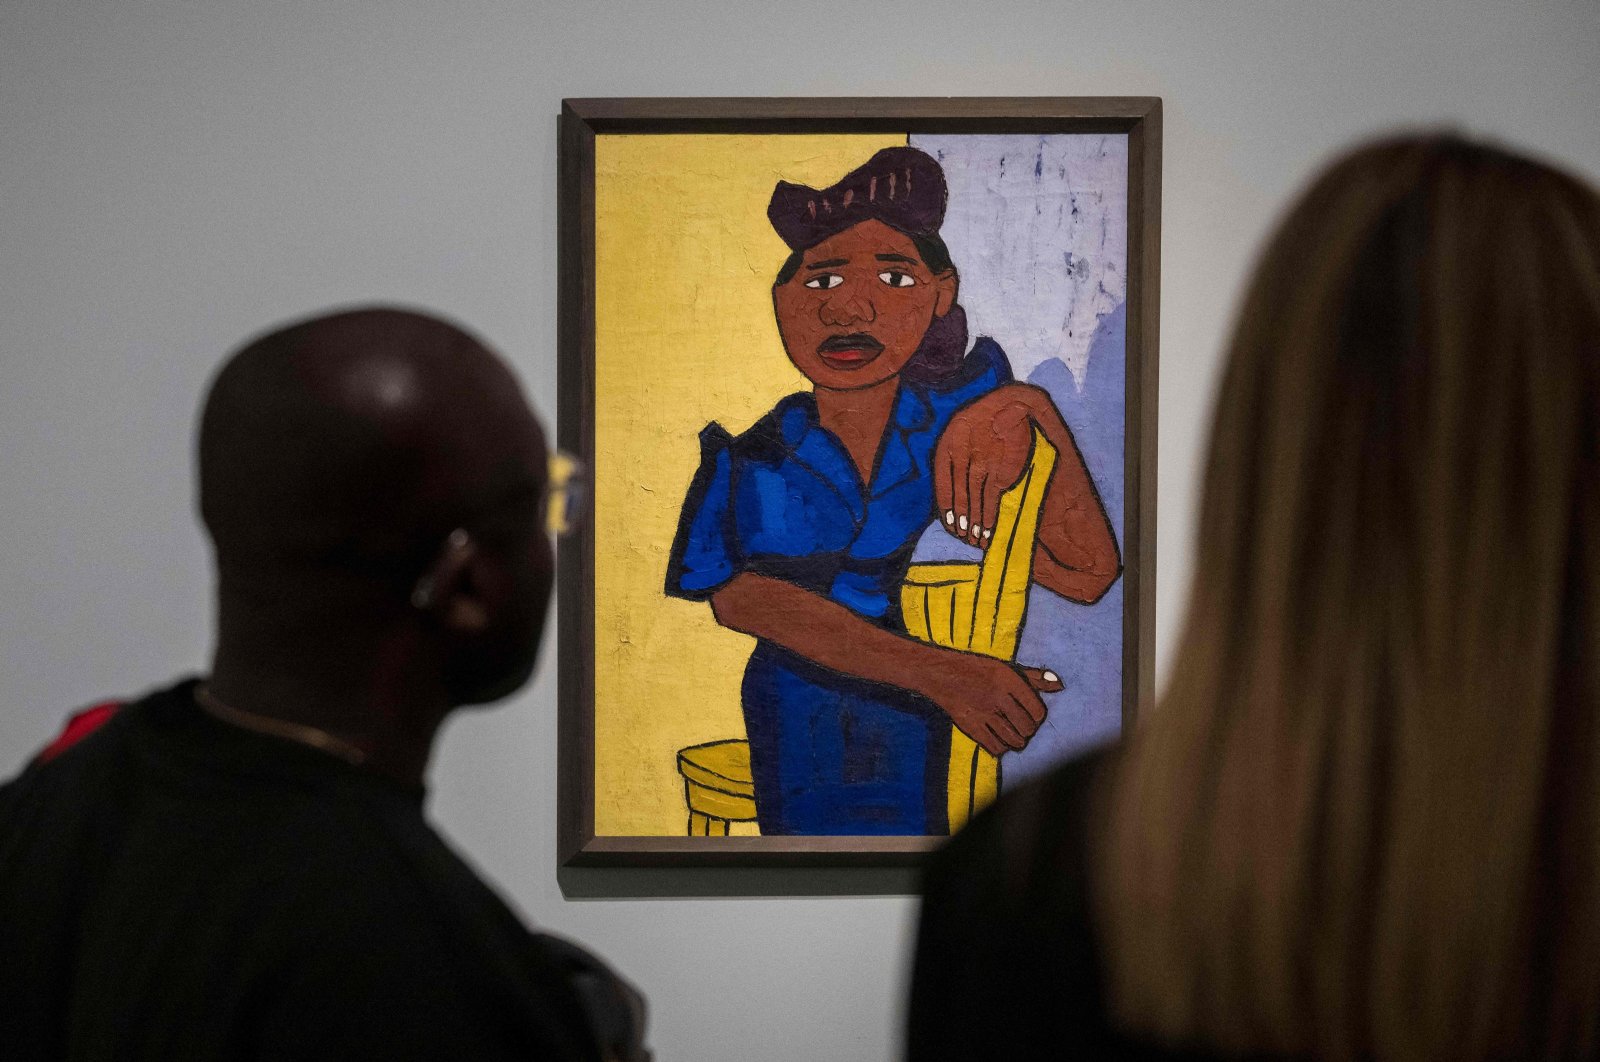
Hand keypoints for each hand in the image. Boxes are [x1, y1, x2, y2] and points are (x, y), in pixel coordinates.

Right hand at [918, 652, 1062, 755]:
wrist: (938, 673)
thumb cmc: (977, 670)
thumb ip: (1033, 678)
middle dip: (1028, 731)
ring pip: (1014, 740)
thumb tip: (1059, 685)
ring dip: (1017, 741)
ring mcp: (982, 712)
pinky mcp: (970, 726)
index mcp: (1008, 679)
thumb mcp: (1005, 668)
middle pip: (1027, 728)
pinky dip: (1002, 748)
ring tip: (1013, 733)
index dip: (1038, 718)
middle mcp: (996, 695)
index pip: (1037, 711)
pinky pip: (996, 748)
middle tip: (1022, 726)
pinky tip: (1000, 739)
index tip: (1031, 716)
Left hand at [934, 385, 1048, 547]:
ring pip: (975, 501)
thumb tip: (951, 497)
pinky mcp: (1000, 469)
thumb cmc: (981, 424)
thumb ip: (953, 462)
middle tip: (965, 538)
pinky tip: (988, 530)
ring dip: (975, 524)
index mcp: (947, 447)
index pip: (943, 486)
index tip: (951, 526)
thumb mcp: (959, 435)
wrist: (1008, 405)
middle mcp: (962, 456)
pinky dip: (989, 517)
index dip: (947, 510)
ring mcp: (982, 463)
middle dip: (962, 522)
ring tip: (976, 540)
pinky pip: (991, 499)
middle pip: (960, 497)